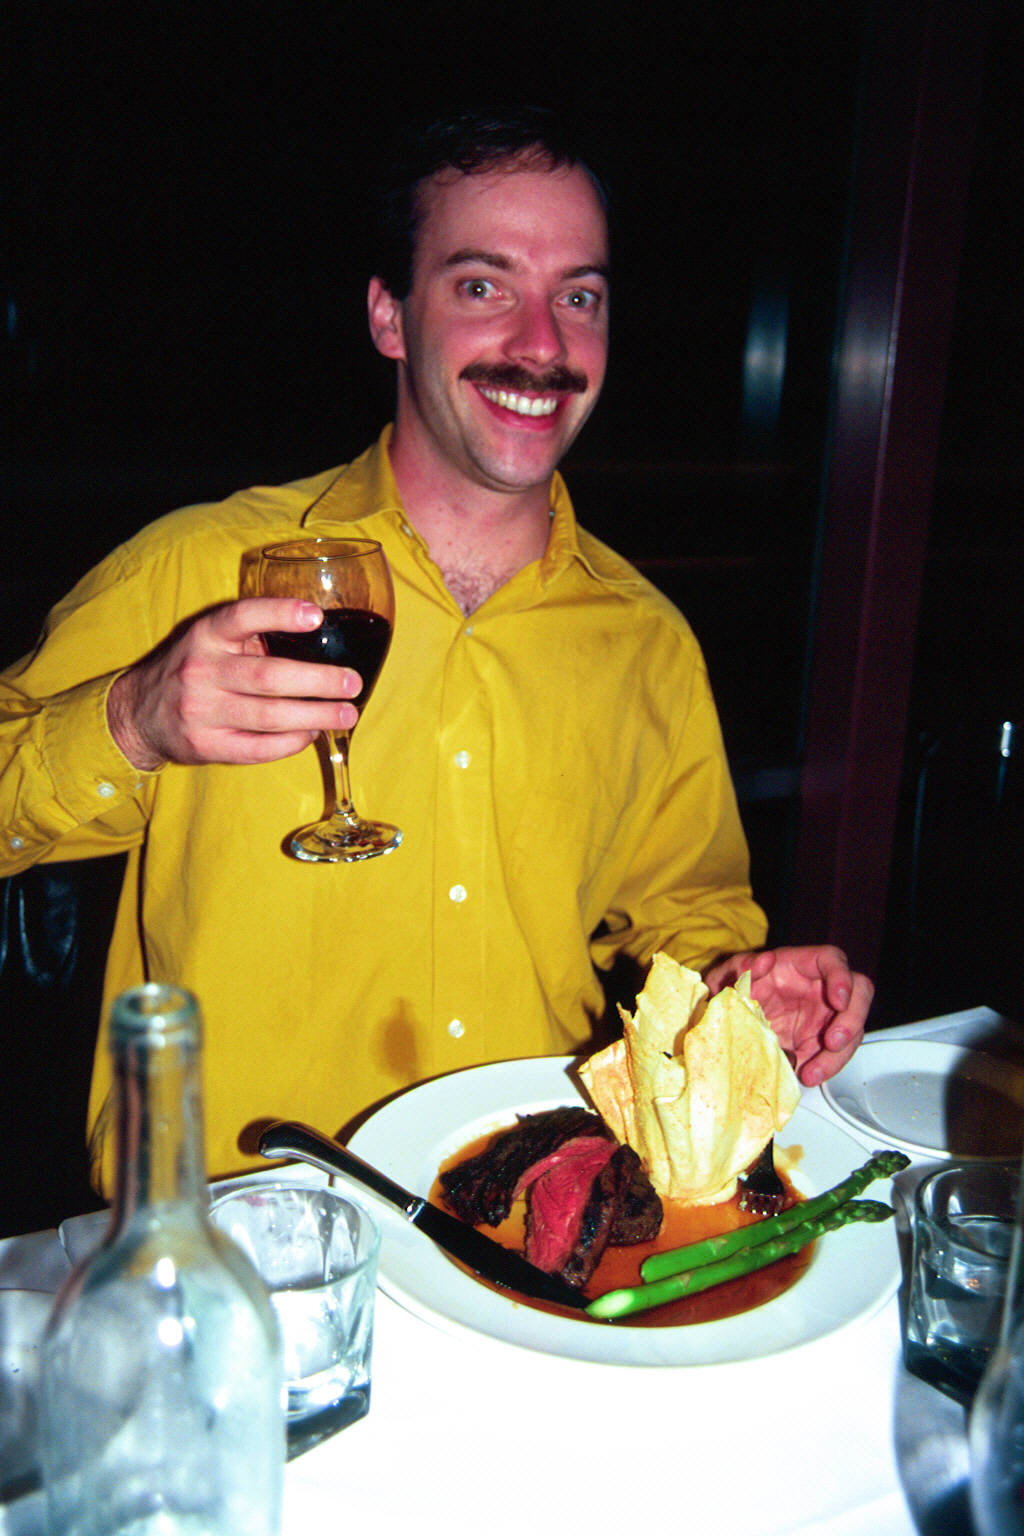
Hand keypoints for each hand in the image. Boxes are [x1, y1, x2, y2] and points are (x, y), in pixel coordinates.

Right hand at [107, 599, 361, 770]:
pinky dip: (292, 742)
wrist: (140, 712)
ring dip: (315, 716)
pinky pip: (258, 748)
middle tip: (352, 683)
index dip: (280, 613)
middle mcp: (201, 670)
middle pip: (268, 676)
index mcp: (207, 635)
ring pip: (269, 715)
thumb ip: (254, 637)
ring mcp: (202, 711)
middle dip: (318, 681)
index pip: (242, 617)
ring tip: (346, 714)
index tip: (316, 616)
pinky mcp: (206, 745)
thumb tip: (323, 642)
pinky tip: (312, 734)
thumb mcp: (213, 641)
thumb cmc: (195, 669)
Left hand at [703, 945, 872, 1086]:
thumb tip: (759, 962)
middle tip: (832, 1043)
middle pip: (859, 996)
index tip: (838, 1000)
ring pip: (851, 1031)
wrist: (733, 1015)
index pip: (833, 961)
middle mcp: (823, 987)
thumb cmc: (738, 985)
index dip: (841, 978)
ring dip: (837, 1056)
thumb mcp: (731, 974)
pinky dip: (824, 1068)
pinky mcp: (821, 1041)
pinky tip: (807, 1075)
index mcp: (804, 964)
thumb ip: (740, 967)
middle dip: (851, 1021)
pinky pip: (834, 1055)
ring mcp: (826, 1015)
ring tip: (812, 1073)